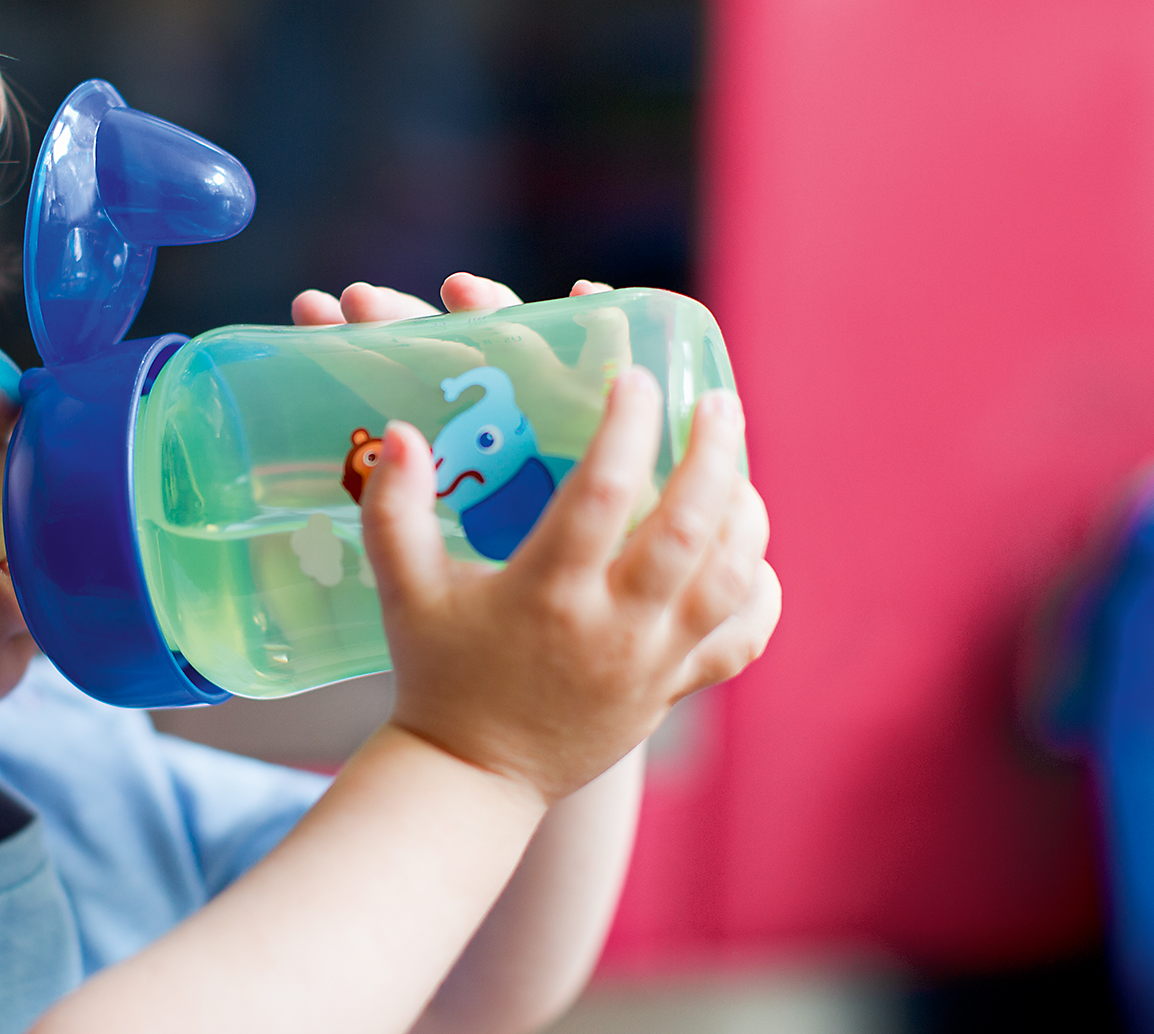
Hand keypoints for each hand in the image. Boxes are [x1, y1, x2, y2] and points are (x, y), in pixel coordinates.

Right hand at [308, 274, 778, 804]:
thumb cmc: (437, 672)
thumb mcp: (403, 590)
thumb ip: (393, 509)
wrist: (475, 775)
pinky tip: (749, 551)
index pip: (600, 495)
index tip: (630, 378)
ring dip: (743, 513)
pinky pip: (742, 639)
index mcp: (545, 595)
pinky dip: (760, 592)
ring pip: (727, 579)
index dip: (624, 429)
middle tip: (716, 402)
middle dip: (712, 455)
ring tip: (734, 463)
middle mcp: (611, 628)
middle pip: (685, 530)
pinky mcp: (674, 689)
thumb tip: (402, 429)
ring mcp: (652, 663)